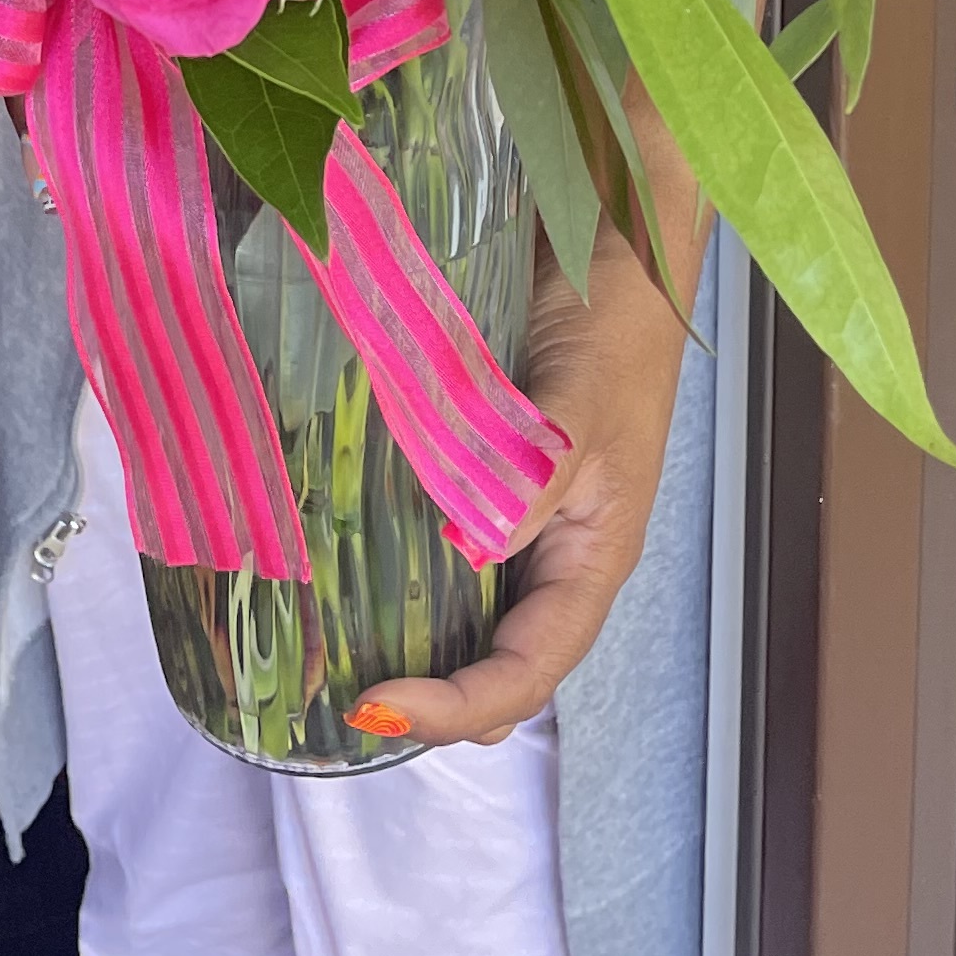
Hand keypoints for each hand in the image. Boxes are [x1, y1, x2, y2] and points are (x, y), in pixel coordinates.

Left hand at [361, 218, 695, 747]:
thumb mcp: (576, 406)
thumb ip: (529, 481)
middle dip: (435, 703)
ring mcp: (530, 526)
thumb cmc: (612, 329)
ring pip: (476, 623)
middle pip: (502, 669)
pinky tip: (354, 569)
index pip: (527, 672)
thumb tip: (468, 552)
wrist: (618, 250)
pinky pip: (453, 555)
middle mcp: (559, 559)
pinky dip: (410, 583)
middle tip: (343, 695)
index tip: (374, 701)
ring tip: (338, 659)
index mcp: (592, 560)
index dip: (455, 705)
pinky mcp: (498, 485)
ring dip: (421, 652)